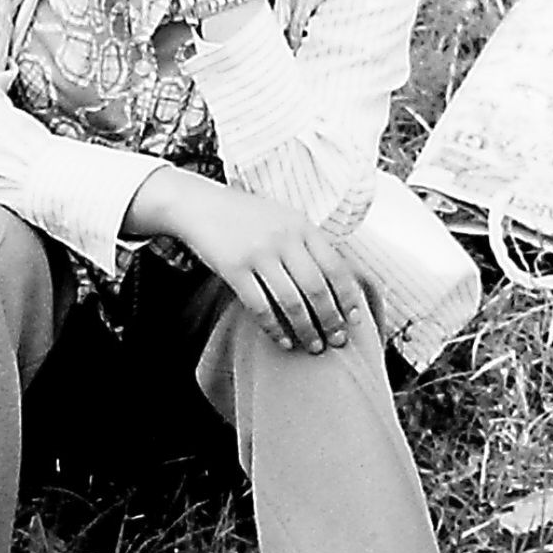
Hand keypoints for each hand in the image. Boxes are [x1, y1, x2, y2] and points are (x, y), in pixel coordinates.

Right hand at [125, 169, 359, 352]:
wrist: (199, 205)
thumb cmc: (245, 216)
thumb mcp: (283, 218)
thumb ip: (307, 242)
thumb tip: (336, 280)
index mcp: (302, 225)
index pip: (335, 266)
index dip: (348, 296)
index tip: (354, 318)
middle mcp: (283, 238)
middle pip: (316, 288)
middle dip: (331, 319)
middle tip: (337, 340)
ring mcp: (258, 253)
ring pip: (291, 301)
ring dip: (306, 329)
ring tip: (313, 346)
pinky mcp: (233, 268)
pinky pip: (260, 306)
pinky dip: (274, 327)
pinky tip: (282, 341)